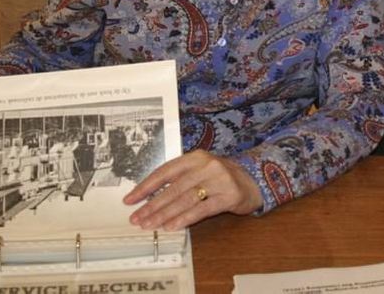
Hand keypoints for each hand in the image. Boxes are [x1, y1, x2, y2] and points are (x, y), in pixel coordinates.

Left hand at [123, 150, 262, 230]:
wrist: (253, 181)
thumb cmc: (220, 178)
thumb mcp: (200, 171)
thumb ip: (180, 179)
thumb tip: (150, 198)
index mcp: (195, 157)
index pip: (165, 171)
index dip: (146, 187)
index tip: (130, 200)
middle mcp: (207, 165)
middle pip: (173, 188)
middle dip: (152, 205)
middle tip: (137, 218)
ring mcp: (219, 180)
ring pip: (185, 199)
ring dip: (164, 214)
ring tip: (150, 225)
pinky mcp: (229, 196)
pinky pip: (202, 209)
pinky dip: (185, 218)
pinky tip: (172, 226)